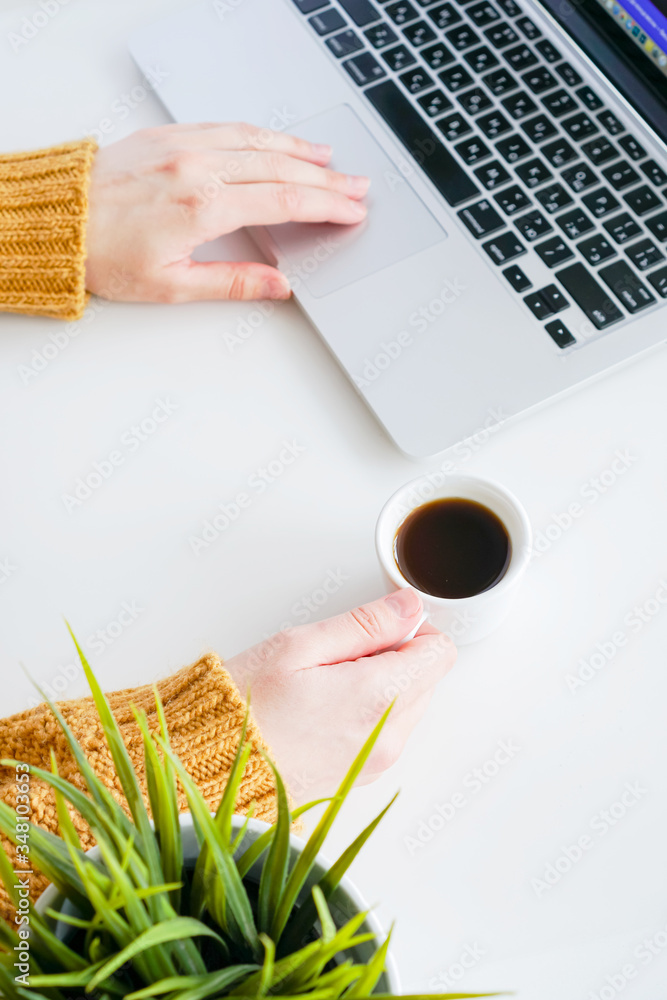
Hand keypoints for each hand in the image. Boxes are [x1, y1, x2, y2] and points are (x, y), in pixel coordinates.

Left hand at [84, 122, 368, 303]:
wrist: (56, 221)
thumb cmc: (103, 255)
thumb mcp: (171, 287)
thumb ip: (233, 284)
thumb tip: (278, 286)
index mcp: (203, 207)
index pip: (284, 200)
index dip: (325, 205)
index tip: (351, 211)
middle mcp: (197, 167)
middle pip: (280, 166)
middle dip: (326, 177)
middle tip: (357, 185)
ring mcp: (182, 146)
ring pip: (257, 139)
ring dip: (299, 148)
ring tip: (329, 157)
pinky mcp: (166, 136)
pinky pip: (226, 127)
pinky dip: (260, 133)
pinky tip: (275, 139)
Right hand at [224, 589, 455, 803]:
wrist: (211, 769)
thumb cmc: (246, 706)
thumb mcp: (300, 645)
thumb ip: (365, 624)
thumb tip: (409, 607)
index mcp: (380, 698)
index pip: (441, 652)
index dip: (412, 629)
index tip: (375, 629)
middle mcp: (389, 736)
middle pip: (427, 678)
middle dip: (395, 657)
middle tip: (338, 656)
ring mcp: (377, 761)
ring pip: (409, 705)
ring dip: (382, 686)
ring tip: (325, 685)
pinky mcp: (362, 775)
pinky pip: (386, 731)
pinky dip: (368, 713)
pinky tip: (323, 708)